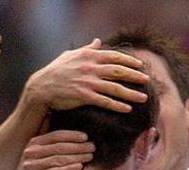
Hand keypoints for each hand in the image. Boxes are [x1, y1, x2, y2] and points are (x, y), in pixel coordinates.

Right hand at [22, 130, 93, 169]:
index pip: (56, 136)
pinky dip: (69, 168)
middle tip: (92, 147)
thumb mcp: (39, 150)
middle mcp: (31, 152)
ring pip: (59, 159)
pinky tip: (79, 166)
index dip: (72, 135)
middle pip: (60, 147)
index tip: (85, 137)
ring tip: (89, 156)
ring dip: (77, 157)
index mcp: (34, 142)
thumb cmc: (37, 167)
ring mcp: (32, 166)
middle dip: (78, 146)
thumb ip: (46, 136)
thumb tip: (52, 115)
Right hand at [24, 38, 148, 113]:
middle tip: (148, 80)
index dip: (129, 61)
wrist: (41, 88)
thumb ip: (87, 49)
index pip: (114, 56)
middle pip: (118, 71)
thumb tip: (98, 41)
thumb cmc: (56, 71)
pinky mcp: (83, 96)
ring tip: (144, 98)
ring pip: (114, 87)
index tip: (141, 65)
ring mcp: (87, 82)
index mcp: (89, 56)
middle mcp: (90, 68)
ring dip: (131, 93)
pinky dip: (117, 105)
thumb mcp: (71, 55)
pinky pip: (104, 101)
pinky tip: (127, 109)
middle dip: (135, 75)